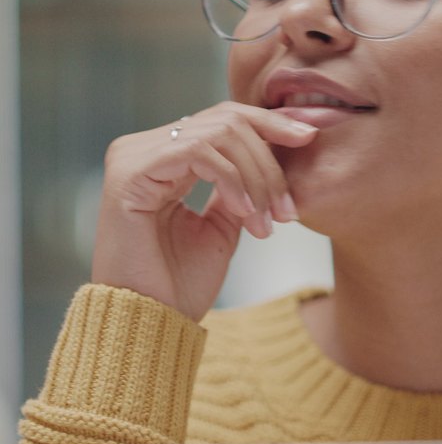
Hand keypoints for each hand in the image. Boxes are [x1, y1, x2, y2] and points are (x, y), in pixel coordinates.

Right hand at [91, 102, 317, 321]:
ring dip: (257, 178)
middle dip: (270, 161)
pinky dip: (232, 180)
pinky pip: (196, 152)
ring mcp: (133, 157)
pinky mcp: (129, 173)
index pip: (222, 121)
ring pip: (217, 134)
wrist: (150, 323)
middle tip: (289, 210)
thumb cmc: (179, 286)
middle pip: (225, 120)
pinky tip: (246, 213)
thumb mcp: (222, 230)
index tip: (310, 138)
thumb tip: (270, 161)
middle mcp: (144, 150)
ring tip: (269, 221)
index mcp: (164, 160)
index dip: (270, 124)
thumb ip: (239, 192)